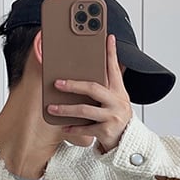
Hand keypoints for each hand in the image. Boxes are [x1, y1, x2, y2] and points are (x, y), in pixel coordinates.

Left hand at [46, 33, 132, 153]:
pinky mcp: (106, 131)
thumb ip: (106, 84)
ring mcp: (112, 117)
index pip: (114, 68)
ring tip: (52, 108)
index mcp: (118, 91)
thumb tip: (92, 66)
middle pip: (93, 88)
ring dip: (66, 109)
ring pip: (85, 110)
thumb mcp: (114, 99)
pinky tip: (64, 127)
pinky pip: (86, 129)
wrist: (127, 141)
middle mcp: (117, 102)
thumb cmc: (115, 117)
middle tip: (57, 83)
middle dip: (73, 85)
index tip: (107, 37)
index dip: (111, 53)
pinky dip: (73, 128)